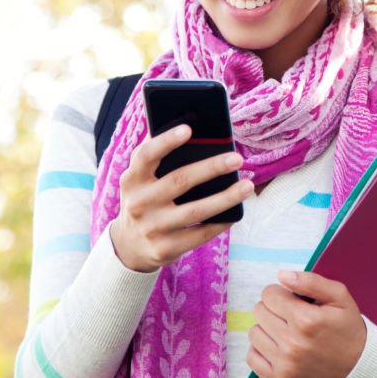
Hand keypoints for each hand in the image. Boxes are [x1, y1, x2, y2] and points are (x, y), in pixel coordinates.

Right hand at [109, 124, 253, 272]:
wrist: (128, 246)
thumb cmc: (145, 199)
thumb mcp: (141, 180)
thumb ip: (158, 158)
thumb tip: (194, 130)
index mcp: (133, 179)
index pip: (146, 155)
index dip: (166, 141)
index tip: (188, 129)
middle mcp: (139, 203)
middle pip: (180, 180)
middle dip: (211, 168)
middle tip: (237, 158)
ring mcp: (152, 228)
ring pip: (195, 210)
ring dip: (225, 197)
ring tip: (247, 186)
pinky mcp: (165, 248)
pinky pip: (200, 234)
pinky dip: (221, 222)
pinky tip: (236, 211)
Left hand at [246, 271, 366, 377]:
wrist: (359, 365)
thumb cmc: (347, 327)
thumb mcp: (338, 296)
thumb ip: (310, 281)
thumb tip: (281, 275)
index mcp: (306, 320)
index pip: (269, 295)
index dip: (281, 293)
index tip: (292, 300)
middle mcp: (293, 344)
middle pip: (259, 312)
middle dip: (273, 308)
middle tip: (290, 315)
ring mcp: (286, 365)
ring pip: (254, 333)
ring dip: (267, 328)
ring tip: (286, 331)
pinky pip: (252, 358)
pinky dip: (261, 349)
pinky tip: (278, 346)